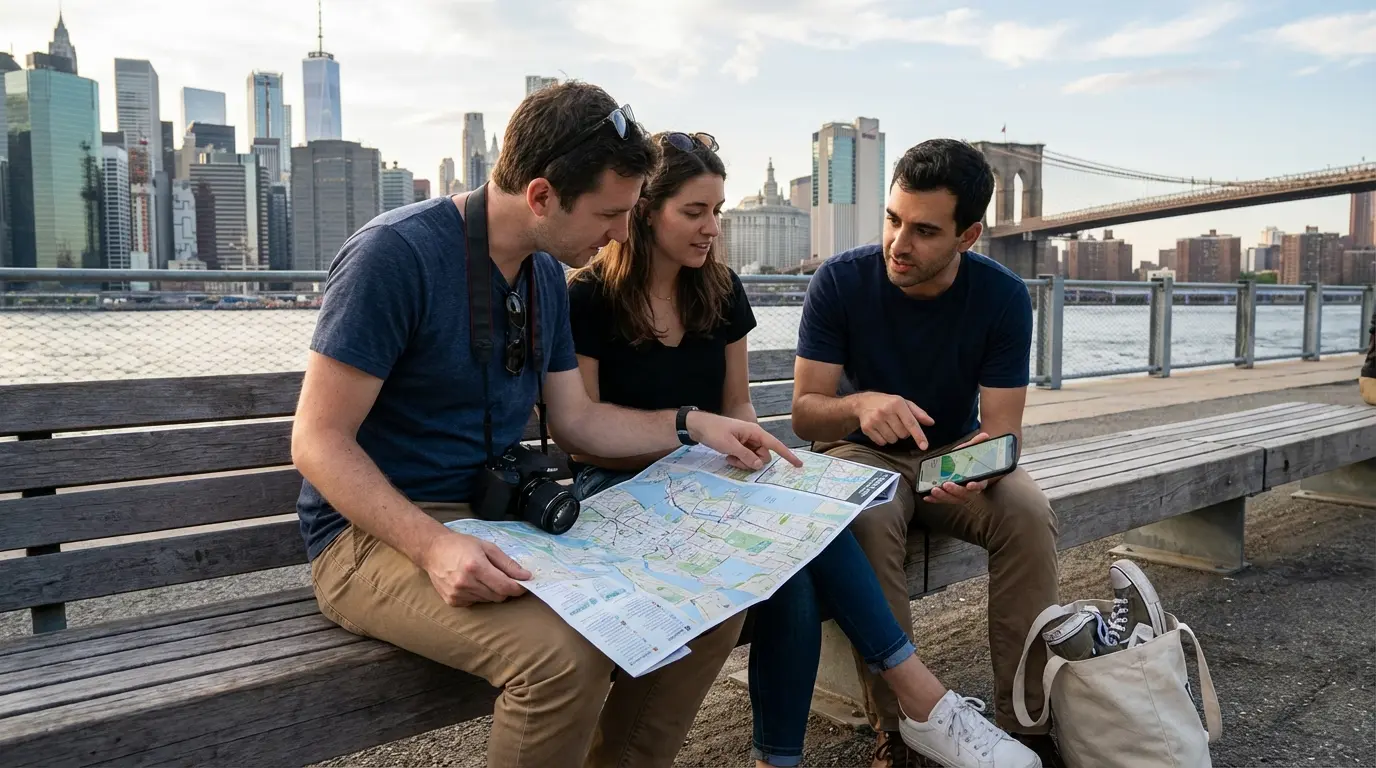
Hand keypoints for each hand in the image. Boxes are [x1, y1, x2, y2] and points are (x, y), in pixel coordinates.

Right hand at [419, 530, 531, 606]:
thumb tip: (526, 576)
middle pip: (498, 596)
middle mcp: (465, 583)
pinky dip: (479, 595)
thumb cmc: (462, 545)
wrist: (433, 551)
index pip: (505, 586)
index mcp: (476, 566)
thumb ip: (508, 563)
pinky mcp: (452, 601)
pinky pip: (476, 602)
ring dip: (492, 591)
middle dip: (505, 588)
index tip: (525, 583)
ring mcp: (457, 594)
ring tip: (483, 576)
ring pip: (488, 600)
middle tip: (503, 577)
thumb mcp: (487, 547)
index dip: (518, 587)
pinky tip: (472, 583)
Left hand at [686, 411, 803, 469]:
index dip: (788, 455)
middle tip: (736, 459)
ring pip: (754, 459)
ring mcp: (747, 442)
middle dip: (753, 462)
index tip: (798, 465)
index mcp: (755, 432)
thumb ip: (745, 456)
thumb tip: (759, 465)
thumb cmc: (714, 431)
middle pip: (764, 456)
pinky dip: (739, 460)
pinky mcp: (740, 446)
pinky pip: (746, 458)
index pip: (775, 445)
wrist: (698, 426)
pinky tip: (728, 456)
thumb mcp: (729, 445)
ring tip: (730, 457)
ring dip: (744, 462)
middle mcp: (754, 437)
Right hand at [851, 392, 934, 448]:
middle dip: (903, 432)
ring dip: (893, 436)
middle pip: (903, 434)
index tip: (924, 446)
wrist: (864, 402)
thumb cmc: (888, 403)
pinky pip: (882, 442)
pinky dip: (883, 439)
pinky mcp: (867, 428)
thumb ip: (918, 413)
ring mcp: (875, 420)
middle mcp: (885, 411)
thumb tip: (931, 422)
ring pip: (893, 440)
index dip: (919, 436)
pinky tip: (880, 429)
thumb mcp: (904, 403)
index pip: (911, 423)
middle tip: (896, 423)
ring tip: (888, 426)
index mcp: (897, 403)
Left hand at [924, 432, 989, 504]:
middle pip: (964, 494)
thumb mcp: (969, 452)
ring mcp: (959, 495)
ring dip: (943, 496)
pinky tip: (927, 497)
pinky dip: (935, 500)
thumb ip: (976, 445)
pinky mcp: (949, 497)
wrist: (959, 469)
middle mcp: (970, 491)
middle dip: (955, 490)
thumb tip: (985, 435)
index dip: (976, 486)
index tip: (970, 484)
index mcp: (978, 480)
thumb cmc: (966, 461)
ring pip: (953, 499)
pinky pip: (942, 500)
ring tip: (934, 490)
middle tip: (946, 484)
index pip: (980, 485)